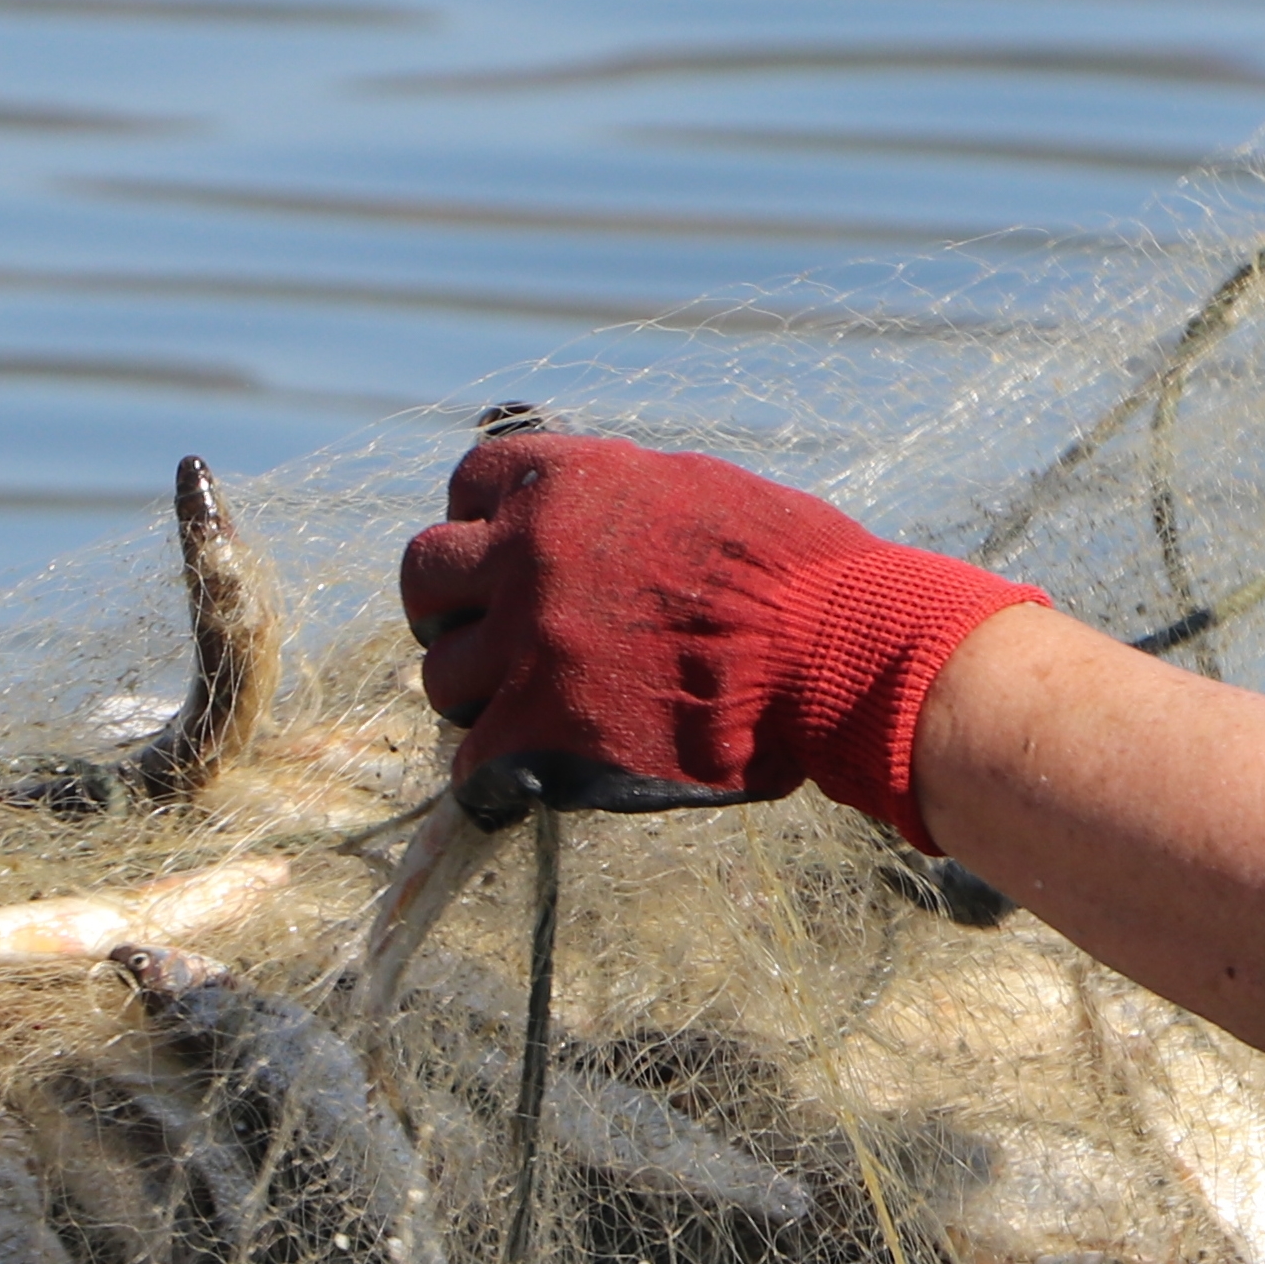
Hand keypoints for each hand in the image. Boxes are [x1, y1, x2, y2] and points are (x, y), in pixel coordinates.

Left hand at [397, 434, 1046, 846]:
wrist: (839, 651)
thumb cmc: (800, 572)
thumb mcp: (697, 495)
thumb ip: (617, 504)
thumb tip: (582, 519)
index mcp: (566, 483)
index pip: (468, 485)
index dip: (481, 524)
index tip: (502, 555)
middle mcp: (527, 555)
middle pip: (425, 575)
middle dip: (451, 607)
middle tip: (489, 637)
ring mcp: (527, 646)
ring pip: (443, 675)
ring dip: (481, 694)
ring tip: (533, 712)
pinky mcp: (543, 733)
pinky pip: (473, 765)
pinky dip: (496, 778)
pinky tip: (527, 779)